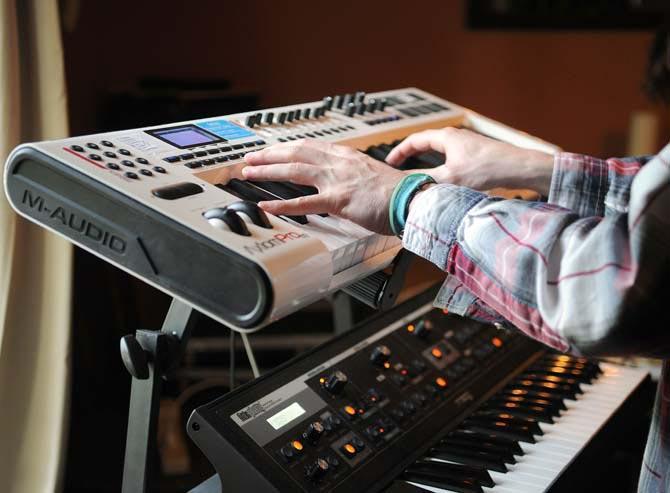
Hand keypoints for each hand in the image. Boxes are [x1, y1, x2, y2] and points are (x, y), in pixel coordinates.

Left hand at [242, 140, 405, 233]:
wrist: (414, 199)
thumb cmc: (398, 192)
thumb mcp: (372, 175)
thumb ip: (353, 175)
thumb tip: (344, 182)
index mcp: (347, 156)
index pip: (309, 146)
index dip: (286, 147)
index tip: (271, 149)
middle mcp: (339, 163)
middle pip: (296, 153)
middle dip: (269, 154)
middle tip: (249, 158)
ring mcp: (337, 180)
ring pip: (294, 171)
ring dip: (267, 171)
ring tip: (248, 173)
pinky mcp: (339, 200)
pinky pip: (303, 202)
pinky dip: (281, 204)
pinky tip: (265, 204)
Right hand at [386, 127, 554, 195]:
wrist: (517, 167)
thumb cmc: (486, 169)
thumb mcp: (449, 177)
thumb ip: (424, 179)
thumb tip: (403, 184)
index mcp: (445, 137)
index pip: (414, 140)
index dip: (399, 151)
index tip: (389, 162)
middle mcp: (455, 137)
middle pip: (426, 144)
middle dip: (411, 155)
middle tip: (399, 167)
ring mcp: (466, 145)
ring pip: (439, 152)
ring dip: (426, 162)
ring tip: (418, 174)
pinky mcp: (475, 154)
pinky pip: (450, 158)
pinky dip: (440, 166)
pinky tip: (443, 180)